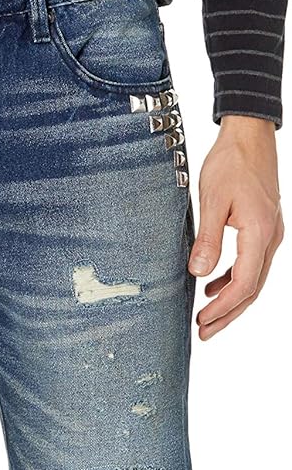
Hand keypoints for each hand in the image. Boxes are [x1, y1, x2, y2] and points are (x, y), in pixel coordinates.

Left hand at [188, 115, 282, 339]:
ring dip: (231, 301)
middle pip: (252, 289)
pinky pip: (253, 264)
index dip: (223, 307)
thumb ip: (208, 239)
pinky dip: (234, 280)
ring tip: (207, 317)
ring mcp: (271, 234)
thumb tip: (199, 273)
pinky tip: (213, 285)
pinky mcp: (265, 228)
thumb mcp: (212, 200)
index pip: (244, 284)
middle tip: (204, 333)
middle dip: (227, 314)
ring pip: (254, 280)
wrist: (250, 135)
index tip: (201, 320)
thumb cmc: (231, 162)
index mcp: (259, 233)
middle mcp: (271, 238)